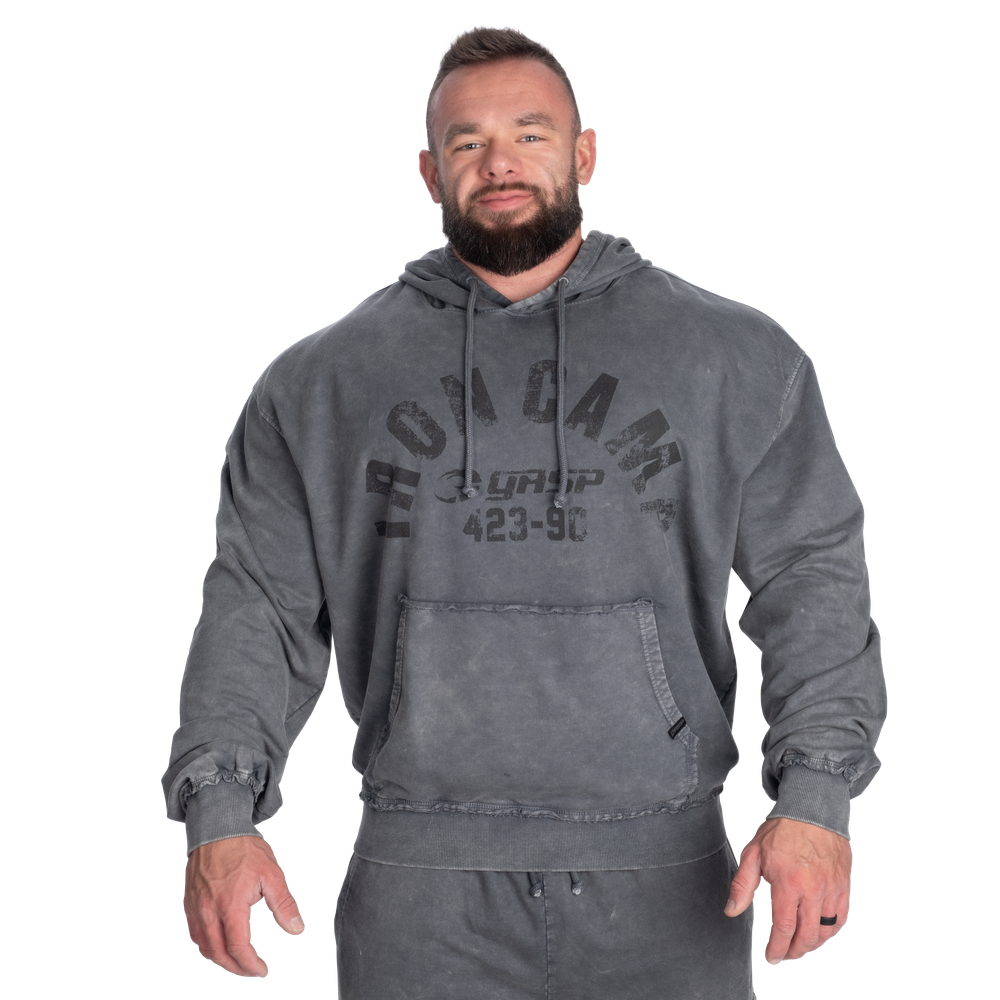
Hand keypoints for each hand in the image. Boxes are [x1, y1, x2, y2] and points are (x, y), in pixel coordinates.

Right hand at [183, 836, 305, 977]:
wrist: (218, 829)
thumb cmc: (242, 848)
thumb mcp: (271, 873)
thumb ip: (284, 903)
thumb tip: (296, 927)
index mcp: (230, 905)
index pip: (238, 948)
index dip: (250, 964)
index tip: (261, 969)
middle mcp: (209, 911)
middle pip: (219, 953)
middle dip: (236, 967)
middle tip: (250, 969)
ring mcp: (196, 908)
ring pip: (204, 946)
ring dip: (221, 958)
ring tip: (237, 960)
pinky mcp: (189, 903)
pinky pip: (195, 933)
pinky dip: (207, 945)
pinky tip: (218, 942)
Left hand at [724, 816, 851, 962]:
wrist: (811, 809)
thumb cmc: (783, 829)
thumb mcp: (753, 853)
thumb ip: (742, 884)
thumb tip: (732, 909)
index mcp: (788, 883)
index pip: (783, 928)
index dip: (776, 948)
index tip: (771, 955)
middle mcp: (813, 890)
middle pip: (806, 936)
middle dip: (794, 951)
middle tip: (784, 954)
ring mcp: (831, 888)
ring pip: (826, 930)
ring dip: (812, 944)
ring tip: (800, 945)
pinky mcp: (844, 885)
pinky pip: (841, 917)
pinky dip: (831, 930)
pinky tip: (820, 931)